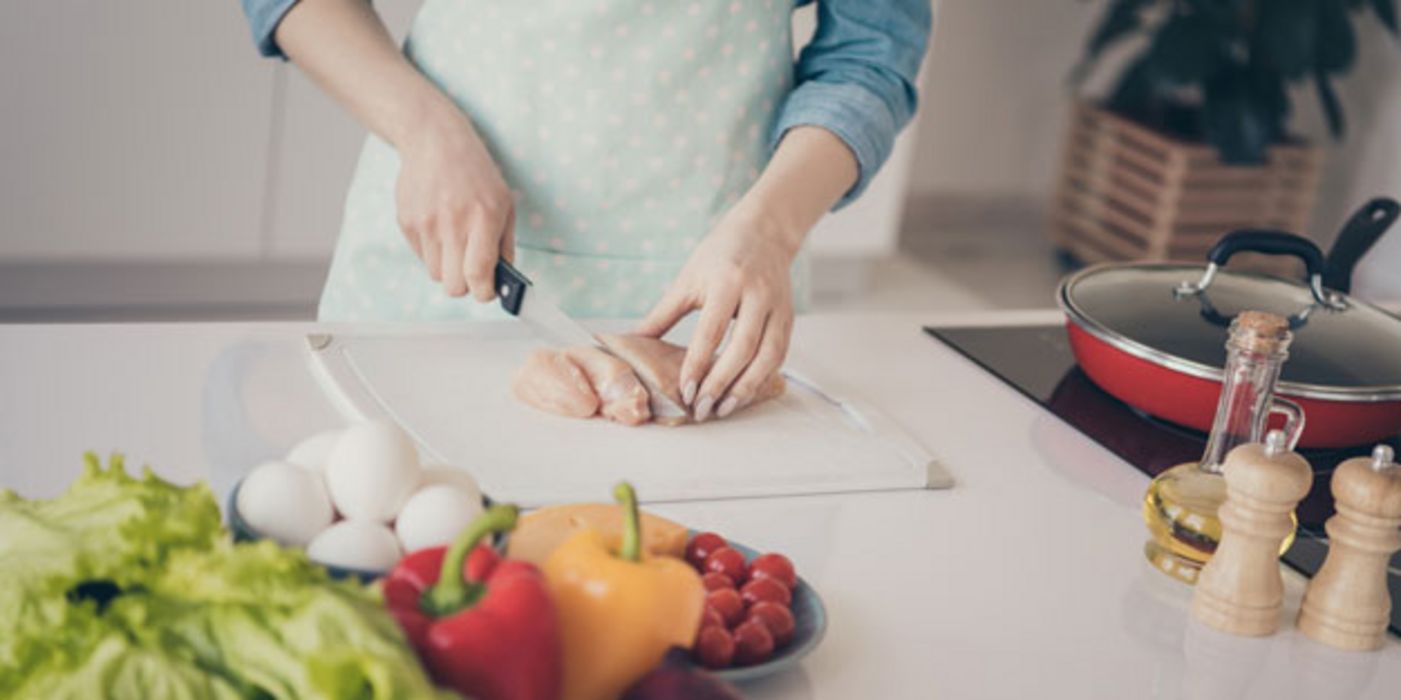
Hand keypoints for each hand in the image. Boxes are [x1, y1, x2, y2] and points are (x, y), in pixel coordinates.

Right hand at [395, 111, 513, 300]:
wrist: (435, 141)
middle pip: (454, 286)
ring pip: (436, 275)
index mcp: (483, 218)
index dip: (485, 292)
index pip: (478, 275)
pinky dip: (433, 252)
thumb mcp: (505, 203)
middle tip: (472, 271)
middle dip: (466, 285)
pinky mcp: (406, 222)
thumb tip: (504, 282)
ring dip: (448, 268)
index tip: (488, 291)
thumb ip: (505, 246)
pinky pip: (421, 257)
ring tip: (456, 242)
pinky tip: (439, 226)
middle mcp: (452, 223)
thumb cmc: (477, 174)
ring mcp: (425, 223)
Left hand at [636, 206, 800, 420]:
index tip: (686, 391)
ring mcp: (778, 307)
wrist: (764, 232)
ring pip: (768, 356)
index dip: (699, 363)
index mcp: (727, 281)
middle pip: (743, 348)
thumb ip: (662, 314)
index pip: (711, 330)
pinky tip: (744, 392)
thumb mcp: (688, 279)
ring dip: (746, 387)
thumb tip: (633, 342)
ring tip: (724, 408)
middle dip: (722, 383)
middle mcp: (757, 294)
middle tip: (703, 408)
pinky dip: (762, 378)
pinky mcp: (789, 317)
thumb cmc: (720, 255)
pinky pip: (779, 355)